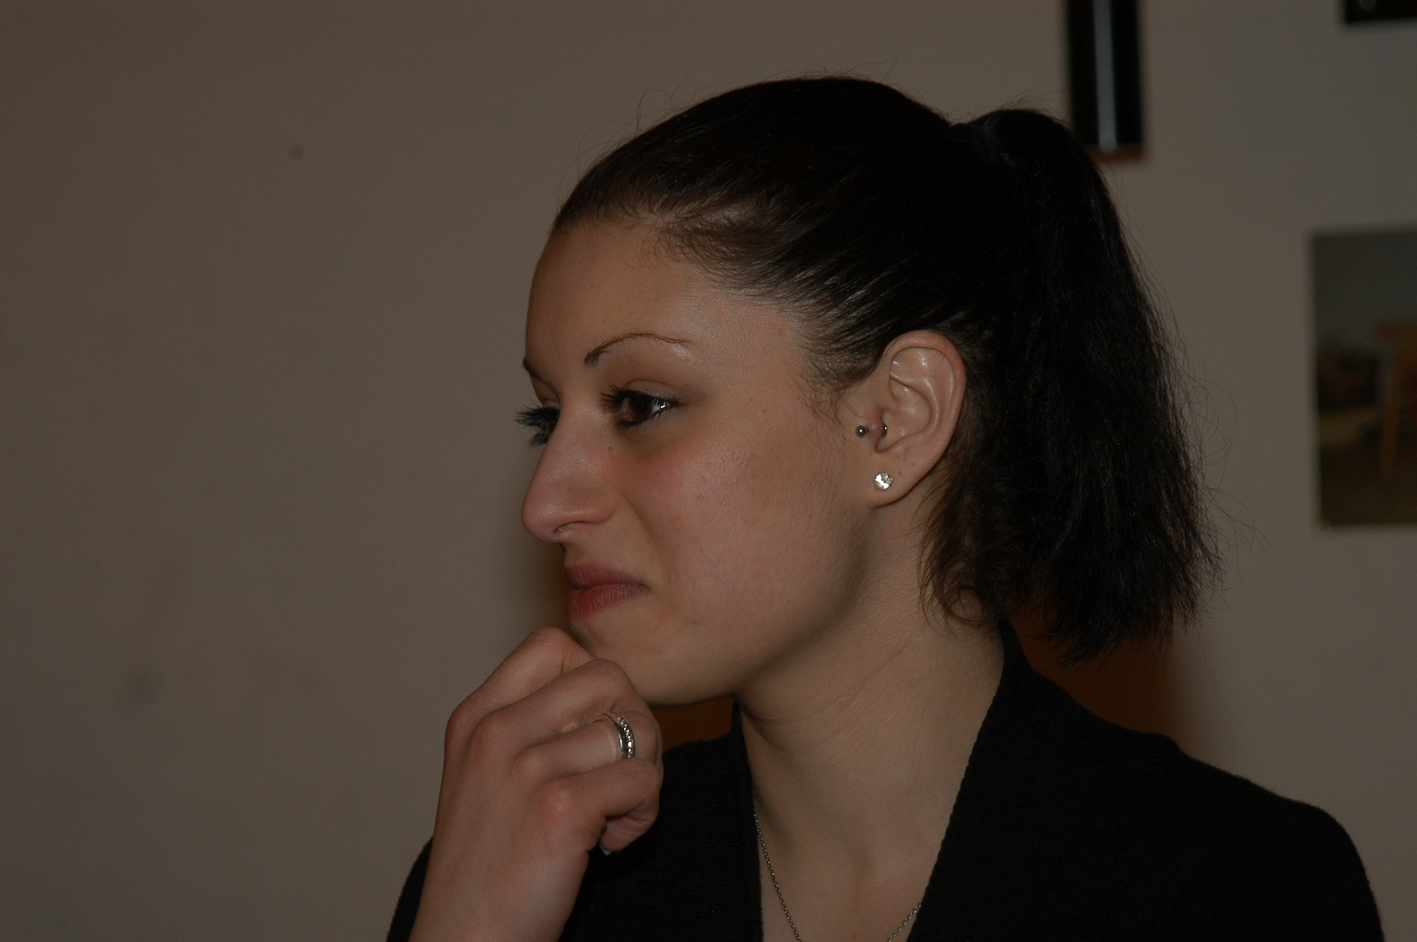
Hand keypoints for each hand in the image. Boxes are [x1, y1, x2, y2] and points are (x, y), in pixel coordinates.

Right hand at [407, 627, 662, 941]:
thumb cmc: (487, 869)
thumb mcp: (484, 778)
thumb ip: (529, 727)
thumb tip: (611, 689)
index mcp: (476, 716)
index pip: (554, 645)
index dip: (594, 685)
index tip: (587, 738)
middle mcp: (496, 731)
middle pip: (610, 676)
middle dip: (633, 725)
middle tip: (616, 778)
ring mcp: (525, 767)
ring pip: (636, 729)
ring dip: (643, 778)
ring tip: (609, 820)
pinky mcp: (560, 808)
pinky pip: (644, 779)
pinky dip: (643, 816)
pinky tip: (608, 845)